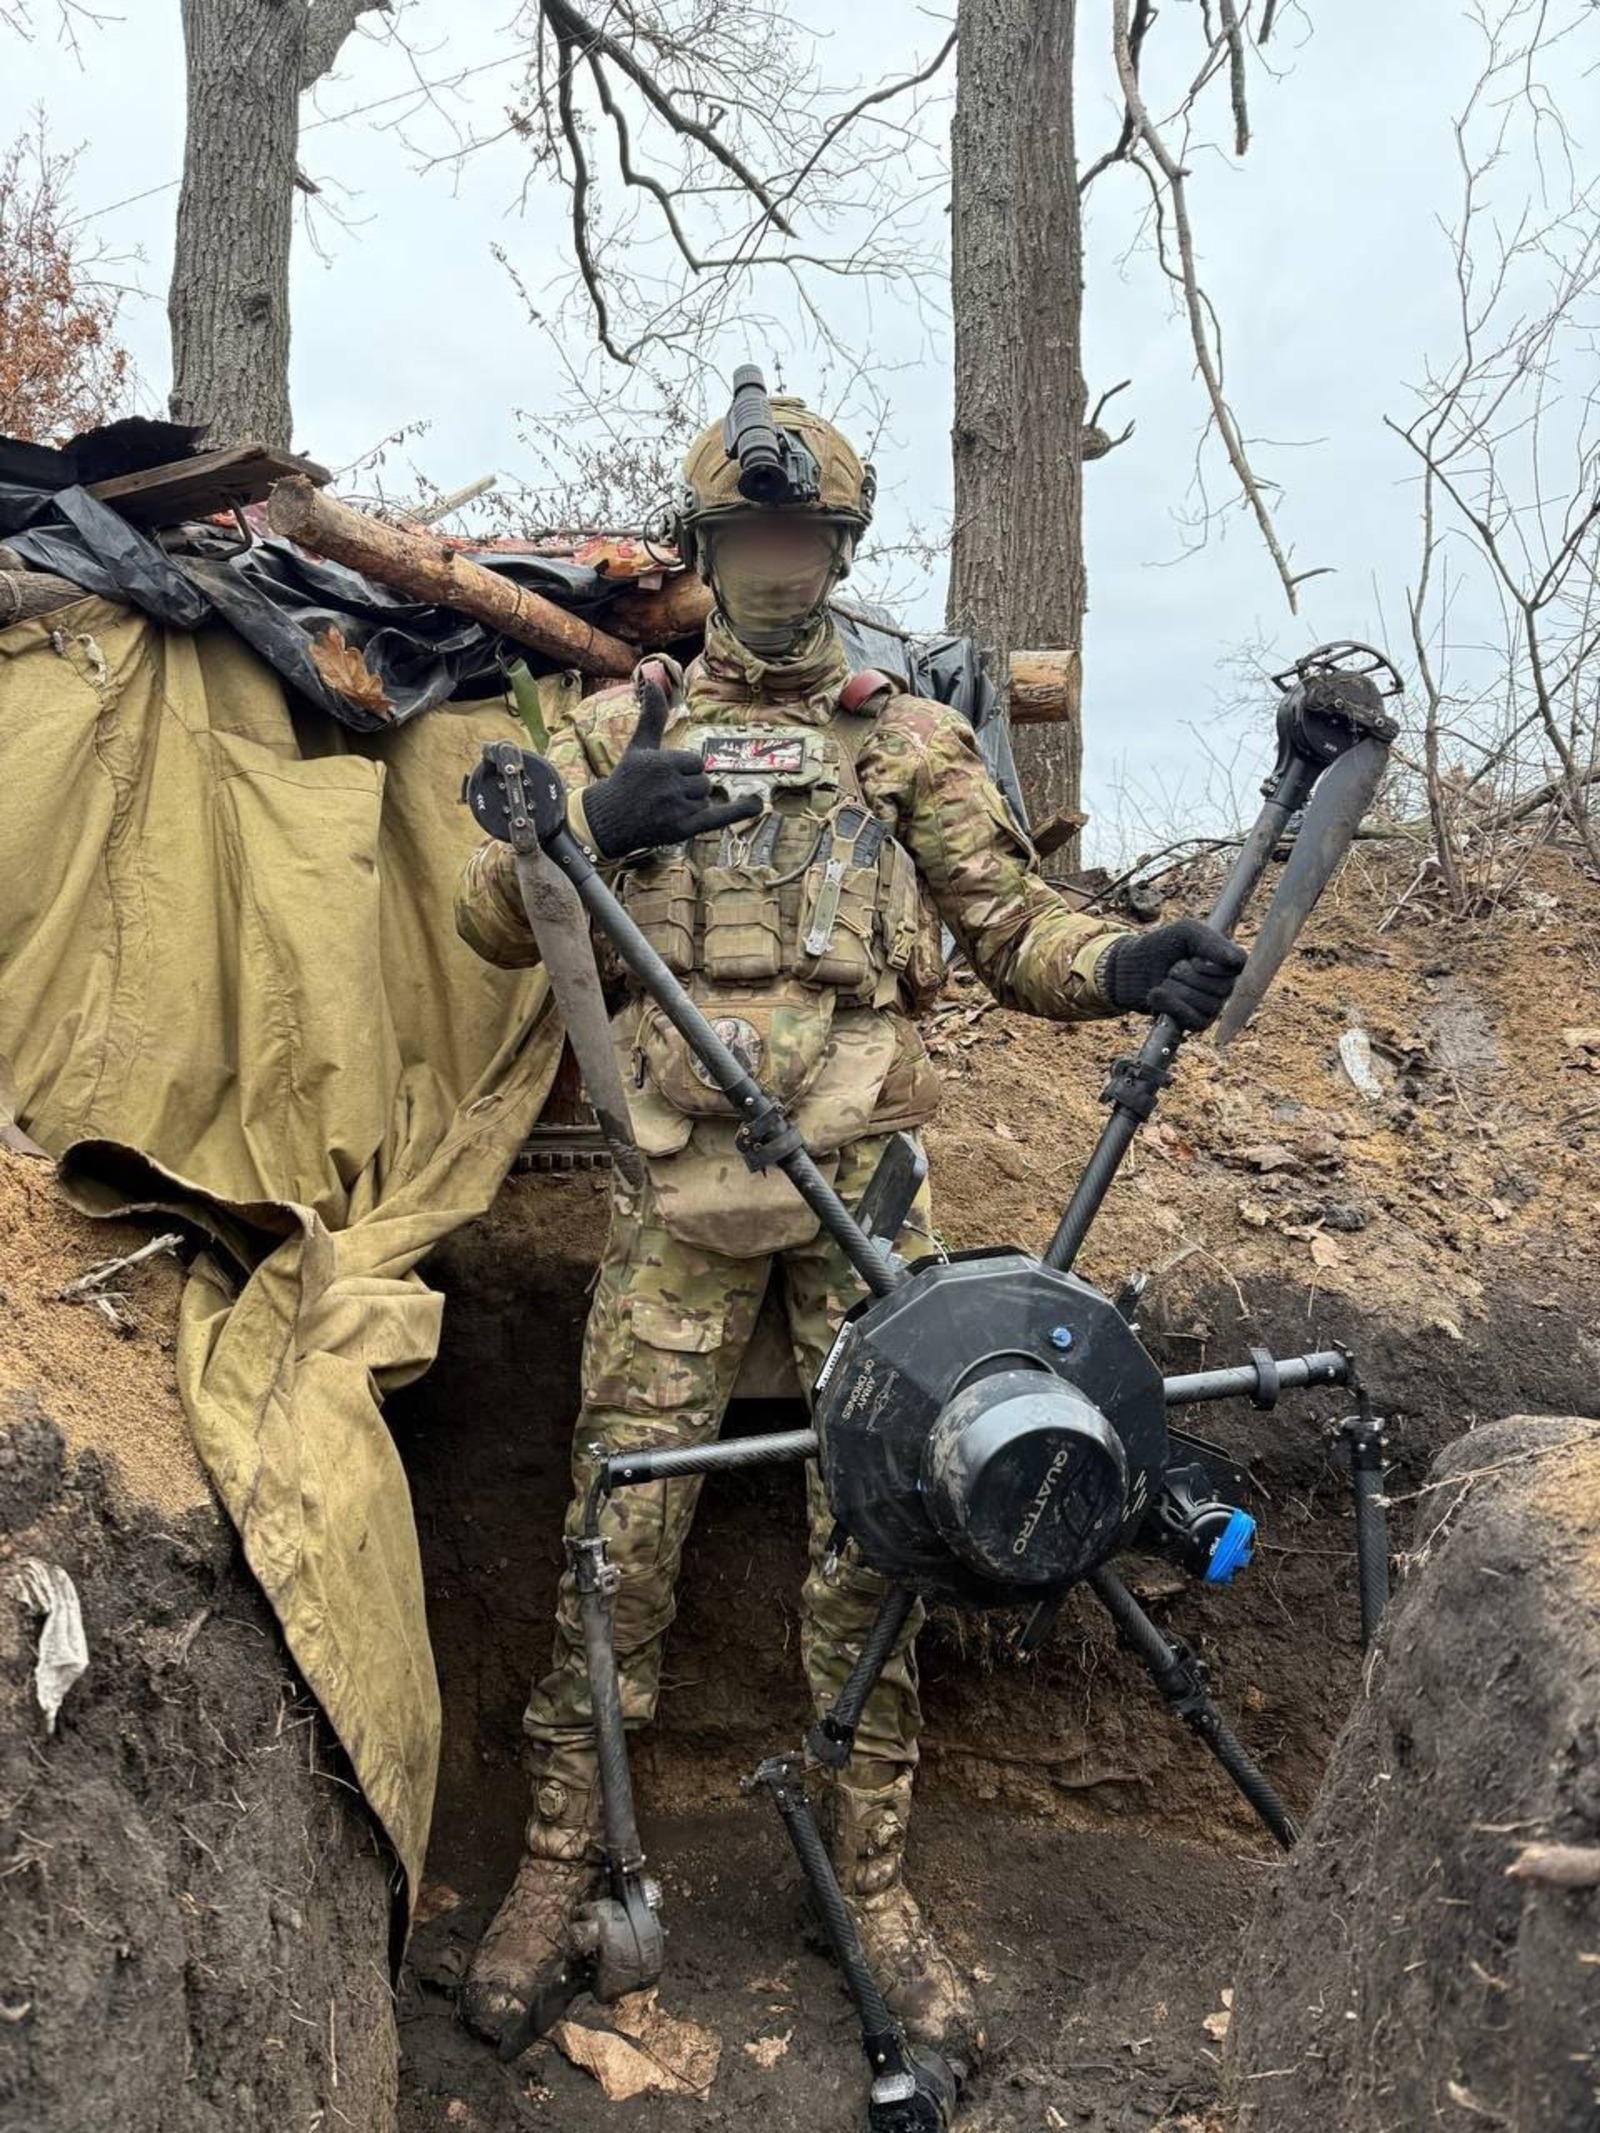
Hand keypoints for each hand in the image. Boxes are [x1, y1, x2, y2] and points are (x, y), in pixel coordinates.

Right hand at [582, 678, 761, 858]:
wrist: (609, 819)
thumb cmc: (627, 779)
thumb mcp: (640, 746)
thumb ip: (653, 716)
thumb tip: (652, 682)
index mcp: (662, 762)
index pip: (696, 763)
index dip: (684, 771)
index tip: (664, 779)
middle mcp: (670, 785)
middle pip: (703, 782)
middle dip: (688, 788)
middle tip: (662, 796)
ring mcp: (676, 809)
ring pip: (705, 800)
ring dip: (691, 805)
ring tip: (665, 810)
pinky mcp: (682, 829)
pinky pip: (719, 817)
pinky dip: (740, 811)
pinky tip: (759, 803)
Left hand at [1096, 919, 1246, 1033]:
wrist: (1129, 968)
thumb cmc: (1161, 946)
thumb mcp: (1185, 932)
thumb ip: (1211, 941)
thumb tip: (1236, 960)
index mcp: (1227, 962)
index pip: (1241, 965)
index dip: (1215, 963)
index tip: (1193, 957)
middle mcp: (1225, 986)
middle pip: (1223, 987)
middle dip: (1188, 974)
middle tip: (1173, 968)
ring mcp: (1212, 1007)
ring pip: (1206, 1004)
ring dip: (1175, 988)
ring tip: (1165, 981)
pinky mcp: (1197, 1024)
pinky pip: (1194, 1020)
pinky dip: (1170, 1005)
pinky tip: (1157, 995)